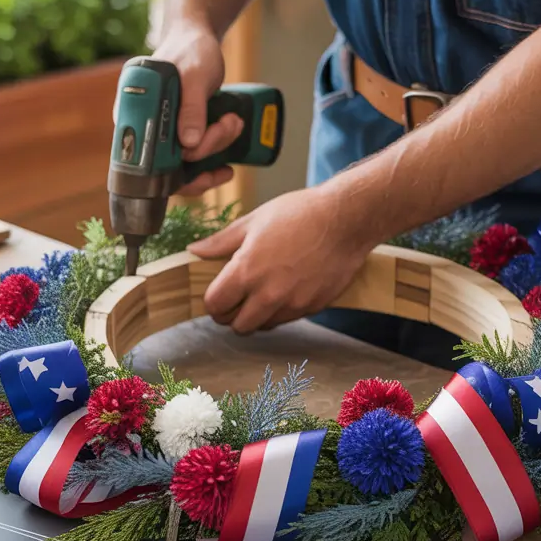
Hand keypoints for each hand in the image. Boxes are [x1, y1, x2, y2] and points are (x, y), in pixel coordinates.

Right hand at [151, 22, 243, 196]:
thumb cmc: (189, 51)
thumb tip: (188, 144)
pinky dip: (216, 147)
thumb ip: (191, 108)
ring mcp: (162, 132)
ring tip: (233, 121)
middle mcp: (144, 128)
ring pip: (189, 160)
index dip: (180, 168)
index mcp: (133, 113)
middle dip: (208, 149)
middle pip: (172, 164)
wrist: (196, 40)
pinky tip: (230, 133)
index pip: (148, 160)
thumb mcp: (194, 76)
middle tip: (230, 123)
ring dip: (218, 145)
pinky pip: (196, 154)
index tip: (206, 151)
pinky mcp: (178, 133)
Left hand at [187, 186, 375, 333]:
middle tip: (238, 298)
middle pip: (236, 326)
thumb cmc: (300, 214)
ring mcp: (292, 304)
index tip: (219, 293)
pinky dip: (280, 311)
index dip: (213, 302)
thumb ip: (221, 241)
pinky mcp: (312, 307)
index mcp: (246, 271)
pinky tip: (286, 289)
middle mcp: (267, 294)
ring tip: (263, 292)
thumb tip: (194, 250)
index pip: (215, 305)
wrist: (346, 220)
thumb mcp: (254, 220)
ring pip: (262, 326)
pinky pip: (287, 319)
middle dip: (232, 314)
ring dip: (257, 315)